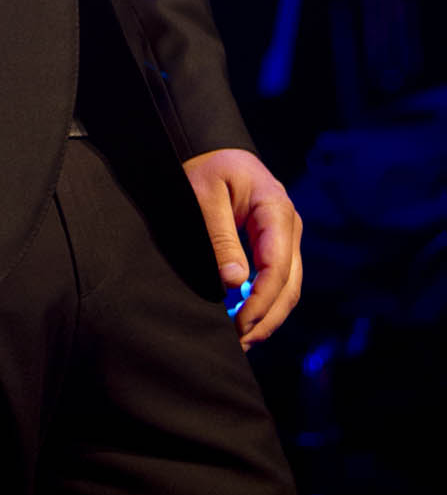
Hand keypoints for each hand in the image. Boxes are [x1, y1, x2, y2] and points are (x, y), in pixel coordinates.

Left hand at [183, 148, 302, 349]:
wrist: (214, 152)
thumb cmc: (207, 169)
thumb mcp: (205, 195)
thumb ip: (220, 237)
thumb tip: (234, 282)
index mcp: (276, 209)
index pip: (277, 266)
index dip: (261, 301)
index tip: (240, 324)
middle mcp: (289, 225)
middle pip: (289, 284)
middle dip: (267, 318)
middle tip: (240, 342)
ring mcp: (286, 236)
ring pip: (288, 287)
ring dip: (269, 316)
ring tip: (242, 339)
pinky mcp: (276, 244)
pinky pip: (278, 280)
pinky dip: (266, 302)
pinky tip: (246, 319)